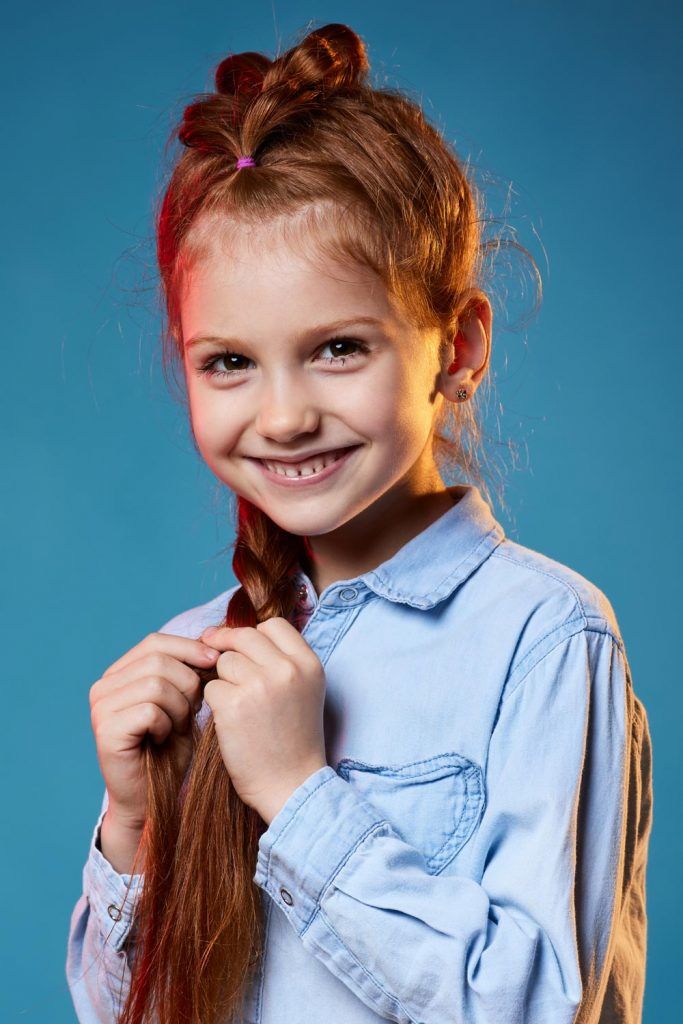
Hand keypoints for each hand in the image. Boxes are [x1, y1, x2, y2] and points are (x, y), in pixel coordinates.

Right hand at [89, 632, 220, 828]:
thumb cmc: (170, 749)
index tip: (216, 660)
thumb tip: (212, 640)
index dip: (189, 647)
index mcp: (119, 673)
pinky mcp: (105, 730)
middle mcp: (103, 686)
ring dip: (179, 707)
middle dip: (187, 682)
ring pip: (156, 683)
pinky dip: (167, 724)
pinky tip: (163, 739)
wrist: (152, 797)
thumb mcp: (183, 701)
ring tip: (176, 727)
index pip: (155, 641)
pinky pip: (150, 710)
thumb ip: (188, 671)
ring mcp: (100, 708)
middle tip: (192, 710)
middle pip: (158, 659)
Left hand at [199, 618, 327, 824]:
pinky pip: (210, 688)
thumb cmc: (293, 739)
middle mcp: (287, 669)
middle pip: (244, 637)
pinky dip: (214, 704)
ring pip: (224, 662)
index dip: (252, 633)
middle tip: (218, 665)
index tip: (237, 644)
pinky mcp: (234, 705)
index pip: (274, 625)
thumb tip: (238, 634)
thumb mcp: (303, 690)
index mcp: (308, 663)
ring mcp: (260, 685)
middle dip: (228, 649)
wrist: (291, 785)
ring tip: (238, 706)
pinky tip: (229, 722)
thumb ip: (282, 661)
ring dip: (222, 681)